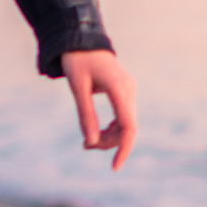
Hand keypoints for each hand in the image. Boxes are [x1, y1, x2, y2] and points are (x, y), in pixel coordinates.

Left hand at [63, 50, 136, 170]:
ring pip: (125, 124)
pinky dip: (111, 127)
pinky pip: (122, 116)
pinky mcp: (124, 91)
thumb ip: (86, 114)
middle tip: (85, 146)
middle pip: (126, 128)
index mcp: (119, 89)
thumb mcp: (77, 88)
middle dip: (109, 143)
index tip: (114, 168)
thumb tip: (92, 142)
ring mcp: (128, 90)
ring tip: (87, 142)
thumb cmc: (77, 60)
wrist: (82, 38)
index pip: (128, 127)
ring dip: (109, 136)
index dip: (123, 149)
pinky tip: (97, 133)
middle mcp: (129, 90)